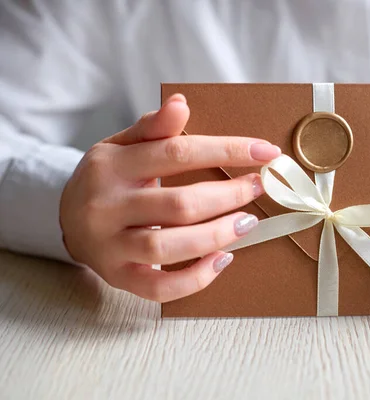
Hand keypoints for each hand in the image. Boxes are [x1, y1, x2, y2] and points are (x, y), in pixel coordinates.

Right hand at [59, 94, 280, 301]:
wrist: (65, 219)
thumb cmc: (106, 179)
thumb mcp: (121, 145)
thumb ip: (153, 128)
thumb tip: (181, 104)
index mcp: (111, 166)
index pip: (177, 153)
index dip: (227, 151)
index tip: (265, 152)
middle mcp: (107, 207)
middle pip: (179, 204)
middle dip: (228, 196)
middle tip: (257, 187)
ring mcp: (110, 247)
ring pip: (167, 248)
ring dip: (216, 236)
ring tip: (248, 223)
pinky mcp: (118, 278)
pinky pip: (158, 287)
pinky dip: (195, 279)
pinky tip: (223, 259)